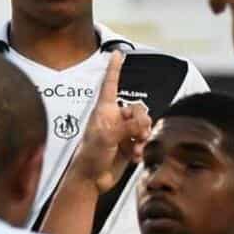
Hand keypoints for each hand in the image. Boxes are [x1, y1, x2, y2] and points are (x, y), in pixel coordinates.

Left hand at [70, 52, 151, 192]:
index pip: (110, 84)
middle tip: (138, 134)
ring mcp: (121, 132)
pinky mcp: (127, 145)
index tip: (118, 53)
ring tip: (135, 148)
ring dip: (143, 137)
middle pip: (138, 108)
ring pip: (143, 125)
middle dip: (142, 121)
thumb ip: (127, 128)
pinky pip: (143, 140)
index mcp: (104, 111)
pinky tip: (134, 156)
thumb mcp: (107, 138)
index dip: (114, 68)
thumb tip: (143, 124)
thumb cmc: (89, 157)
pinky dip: (141, 148)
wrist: (90, 180)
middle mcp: (113, 118)